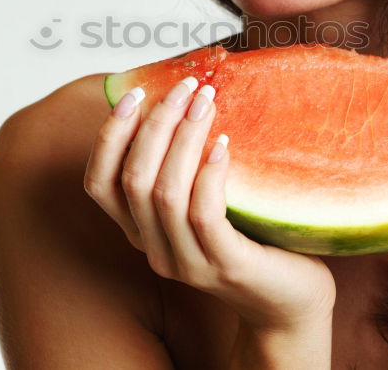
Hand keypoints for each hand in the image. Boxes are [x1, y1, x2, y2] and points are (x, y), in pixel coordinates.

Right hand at [84, 76, 335, 330]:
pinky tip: (224, 144)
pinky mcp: (226, 266)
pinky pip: (204, 215)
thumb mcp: (203, 200)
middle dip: (155, 124)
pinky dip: (209, 173)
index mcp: (141, 231)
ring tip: (206, 103)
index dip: (108, 136)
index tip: (133, 95)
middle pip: (132, 179)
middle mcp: (155, 249)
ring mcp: (188, 263)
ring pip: (165, 193)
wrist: (288, 301)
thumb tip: (179, 97)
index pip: (99, 184)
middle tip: (186, 87)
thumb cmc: (249, 238)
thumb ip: (182, 166)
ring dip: (184, 139)